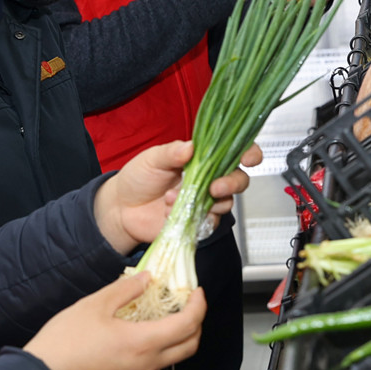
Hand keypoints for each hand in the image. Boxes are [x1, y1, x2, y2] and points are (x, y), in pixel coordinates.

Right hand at [26, 274, 204, 369]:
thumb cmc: (65, 341)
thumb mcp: (94, 305)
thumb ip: (125, 289)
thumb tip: (147, 278)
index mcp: (143, 343)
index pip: (188, 324)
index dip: (199, 306)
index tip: (197, 291)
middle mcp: (147, 364)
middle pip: (190, 346)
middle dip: (197, 323)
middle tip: (189, 304)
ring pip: (173, 357)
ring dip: (178, 336)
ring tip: (164, 314)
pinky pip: (153, 364)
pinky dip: (158, 347)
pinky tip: (141, 332)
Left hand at [94, 141, 262, 252]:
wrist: (122, 208)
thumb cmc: (138, 178)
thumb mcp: (152, 158)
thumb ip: (172, 152)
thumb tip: (191, 147)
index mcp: (202, 159)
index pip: (234, 152)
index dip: (248, 153)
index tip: (248, 158)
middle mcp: (209, 180)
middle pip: (238, 180)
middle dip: (231, 183)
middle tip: (214, 187)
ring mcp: (205, 203)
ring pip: (226, 203)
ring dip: (203, 203)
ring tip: (172, 199)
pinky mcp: (198, 223)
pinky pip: (208, 223)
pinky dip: (191, 219)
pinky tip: (170, 212)